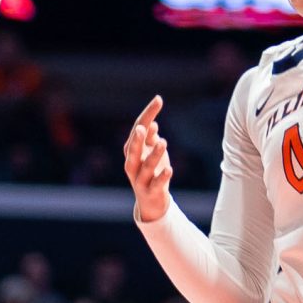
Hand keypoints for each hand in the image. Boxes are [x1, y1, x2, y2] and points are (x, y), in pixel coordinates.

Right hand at [124, 96, 174, 223]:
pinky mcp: (150, 192)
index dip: (148, 114)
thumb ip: (150, 138)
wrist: (150, 202)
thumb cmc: (151, 172)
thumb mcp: (151, 153)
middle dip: (137, 139)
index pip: (139, 129)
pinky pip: (155, 184)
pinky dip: (162, 177)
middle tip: (142, 127)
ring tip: (163, 143)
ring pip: (145, 167)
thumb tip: (152, 124)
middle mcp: (132, 164)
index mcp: (132, 151)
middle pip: (132, 149)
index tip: (158, 99)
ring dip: (153, 155)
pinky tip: (170, 169)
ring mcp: (140, 179)